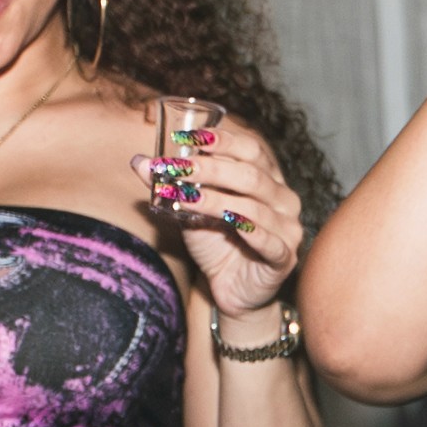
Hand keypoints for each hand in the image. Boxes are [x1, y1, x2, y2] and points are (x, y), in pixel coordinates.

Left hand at [143, 104, 309, 318]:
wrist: (230, 289)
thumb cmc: (216, 243)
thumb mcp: (191, 209)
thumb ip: (172, 185)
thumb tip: (138, 161)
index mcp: (267, 178)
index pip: (251, 150)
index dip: (224, 140)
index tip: (191, 137)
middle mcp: (283, 199)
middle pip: (251, 175)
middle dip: (212, 168)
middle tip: (179, 168)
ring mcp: (288, 228)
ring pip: (253, 208)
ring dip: (216, 200)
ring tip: (185, 198)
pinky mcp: (285, 258)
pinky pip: (268, 241)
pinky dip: (247, 230)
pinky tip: (227, 223)